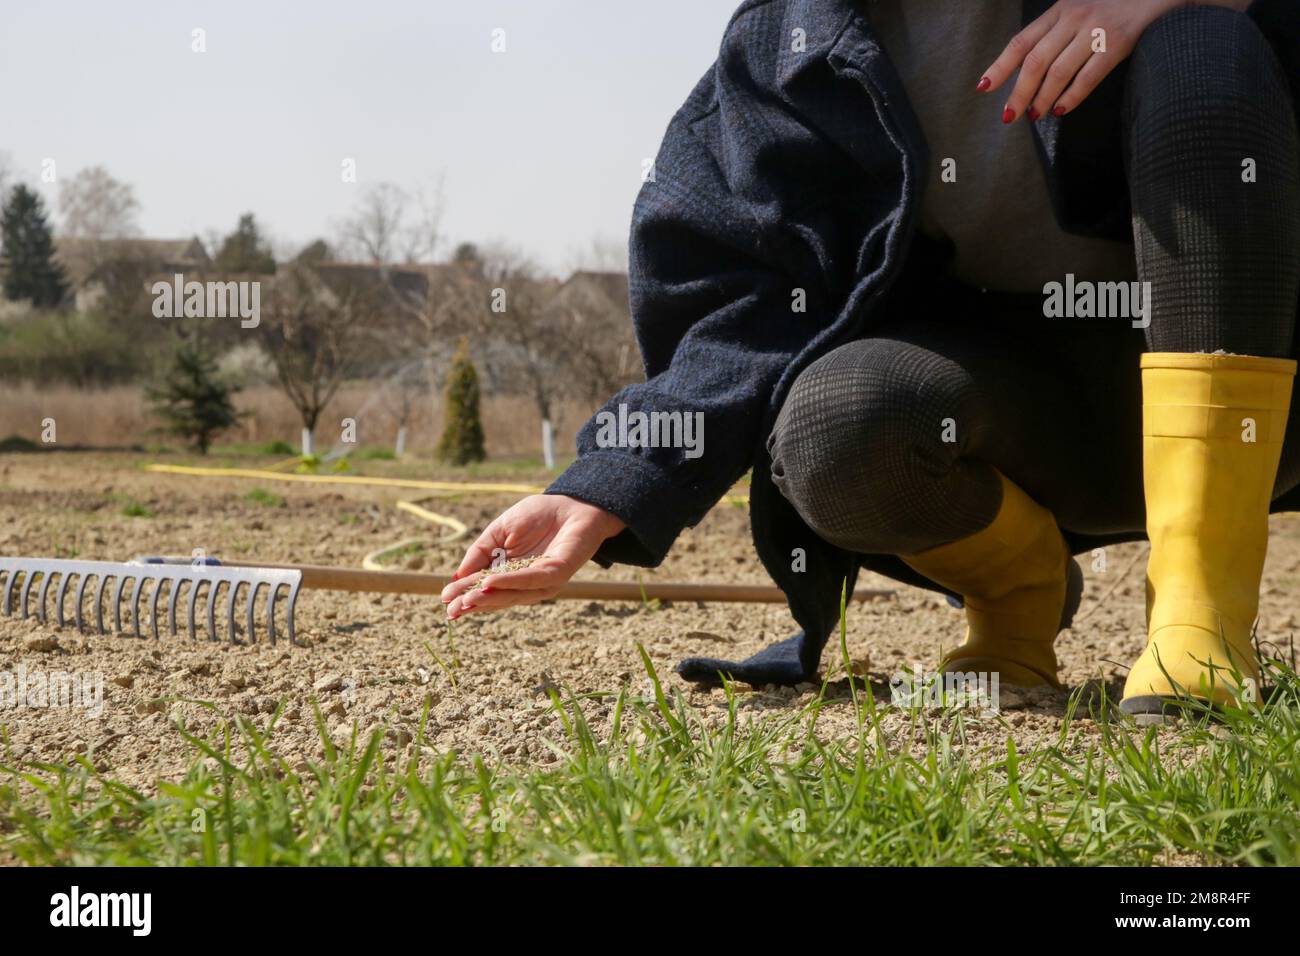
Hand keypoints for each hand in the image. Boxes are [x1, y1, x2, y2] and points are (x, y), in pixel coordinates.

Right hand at [440, 494, 625, 619]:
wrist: (573, 502)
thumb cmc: (538, 515)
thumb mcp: (500, 530)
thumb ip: (480, 552)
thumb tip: (458, 577)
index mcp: (510, 573)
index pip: (484, 588)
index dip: (465, 594)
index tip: (444, 600)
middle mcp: (526, 583)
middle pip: (496, 596)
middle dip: (473, 602)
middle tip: (452, 609)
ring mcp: (543, 581)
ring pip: (513, 594)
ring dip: (489, 597)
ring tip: (467, 599)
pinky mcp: (557, 572)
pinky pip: (532, 580)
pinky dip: (510, 582)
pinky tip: (490, 583)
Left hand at [978, 0, 1249, 120]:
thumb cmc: (1119, 4)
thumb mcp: (1083, 8)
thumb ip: (1059, 32)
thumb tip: (1031, 74)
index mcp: (1061, 8)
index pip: (1021, 41)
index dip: (1000, 66)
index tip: (983, 88)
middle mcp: (1074, 16)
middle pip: (1034, 60)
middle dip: (1018, 91)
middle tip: (1009, 116)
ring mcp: (1096, 28)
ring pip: (1058, 70)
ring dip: (1043, 98)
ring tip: (1035, 115)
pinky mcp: (1119, 41)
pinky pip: (1089, 75)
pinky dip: (1072, 96)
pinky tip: (1062, 111)